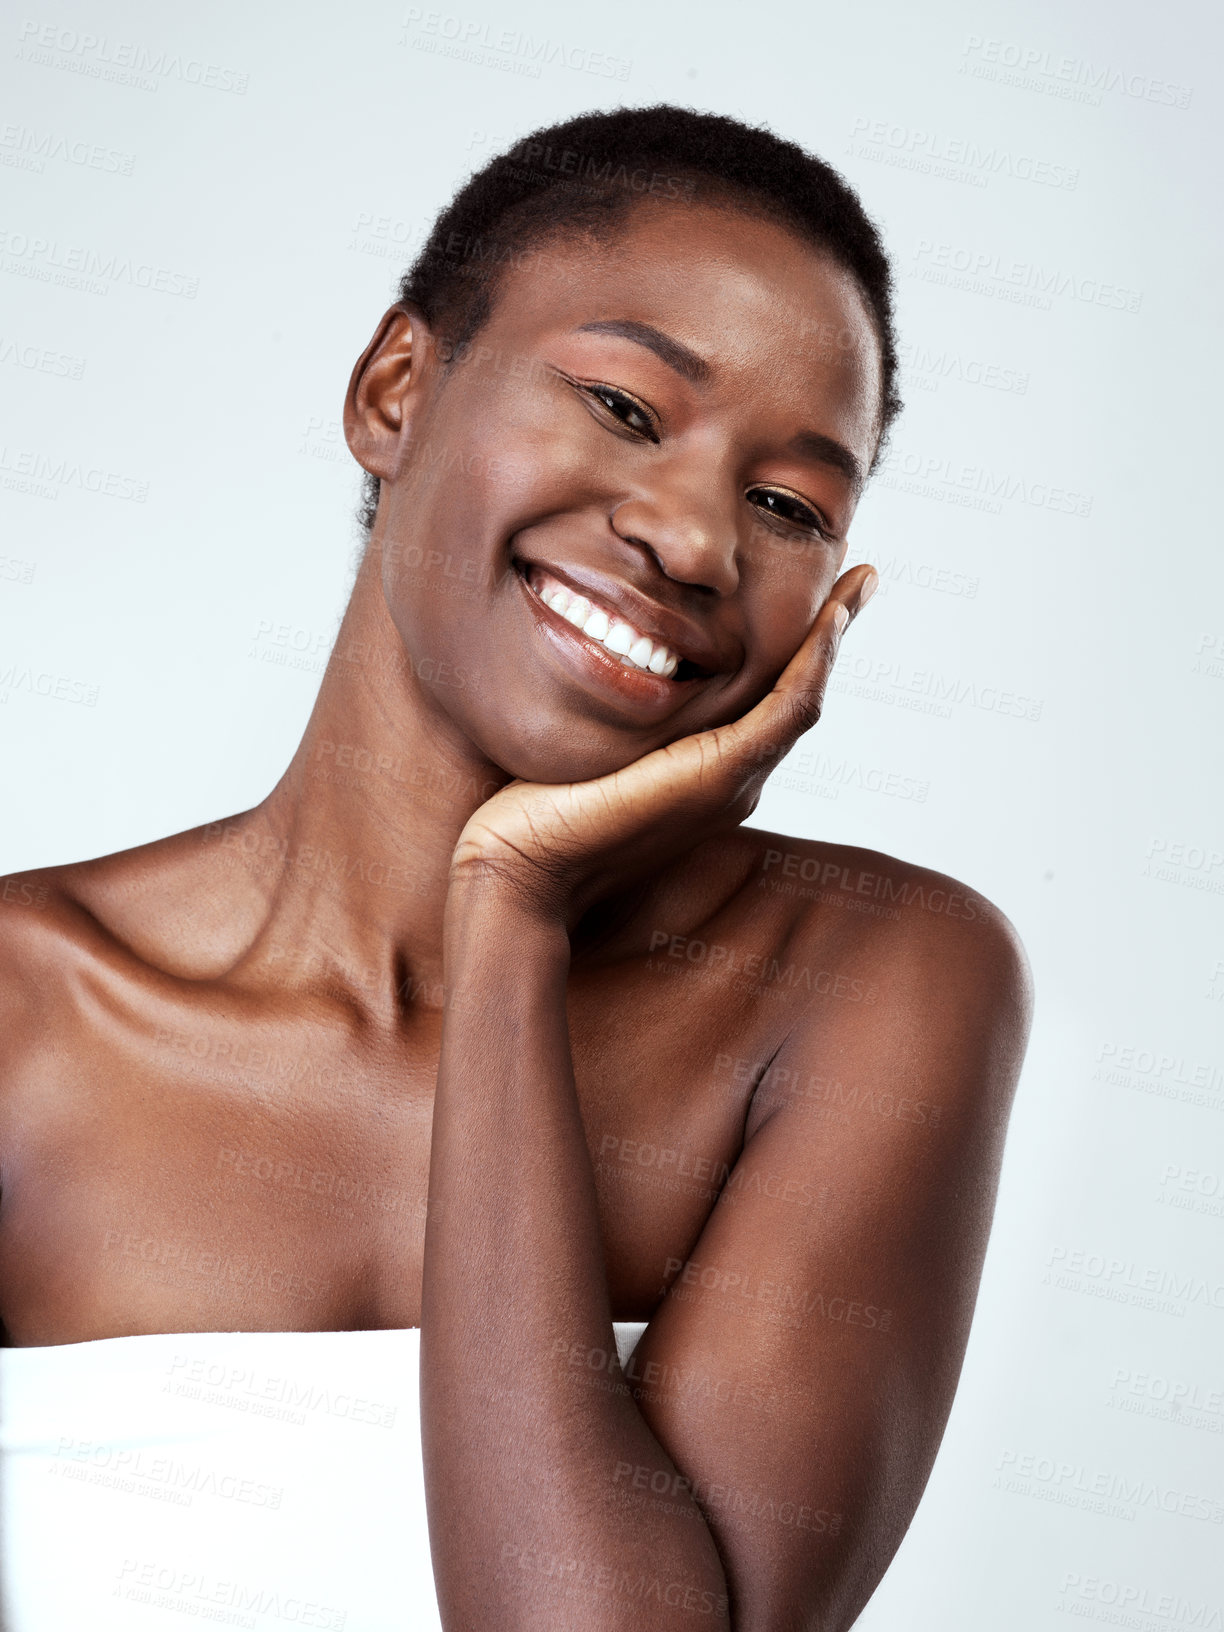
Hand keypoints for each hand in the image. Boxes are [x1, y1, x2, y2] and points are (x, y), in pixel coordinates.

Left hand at [450, 563, 877, 925]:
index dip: (792, 650)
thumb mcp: (587, 744)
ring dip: (834, 637)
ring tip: (858, 582)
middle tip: (857, 578)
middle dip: (830, 635)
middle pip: (796, 695)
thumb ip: (613, 714)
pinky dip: (811, 664)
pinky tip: (827, 621)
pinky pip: (784, 711)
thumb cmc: (533, 813)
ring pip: (802, 699)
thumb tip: (596, 658)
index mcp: (705, 775)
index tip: (812, 597)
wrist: (520, 870)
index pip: (763, 701)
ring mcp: (731, 782)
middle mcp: (732, 781)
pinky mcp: (717, 777)